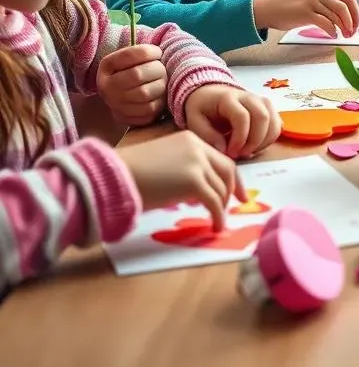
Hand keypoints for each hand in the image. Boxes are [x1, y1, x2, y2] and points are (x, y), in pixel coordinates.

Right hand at [97, 45, 167, 126]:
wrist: (124, 94)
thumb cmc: (135, 69)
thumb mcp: (133, 57)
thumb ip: (143, 52)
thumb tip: (159, 53)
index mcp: (107, 65)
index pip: (129, 55)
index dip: (149, 52)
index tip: (158, 52)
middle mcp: (106, 86)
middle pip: (137, 75)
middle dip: (157, 69)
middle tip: (162, 68)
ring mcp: (113, 105)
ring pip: (145, 93)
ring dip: (160, 85)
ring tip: (161, 81)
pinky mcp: (125, 118)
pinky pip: (149, 111)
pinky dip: (159, 102)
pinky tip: (158, 96)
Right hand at [118, 131, 245, 229]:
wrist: (113, 176)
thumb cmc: (130, 174)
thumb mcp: (163, 165)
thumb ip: (184, 172)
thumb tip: (197, 195)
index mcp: (190, 140)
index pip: (219, 158)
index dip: (229, 176)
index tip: (235, 190)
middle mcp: (197, 148)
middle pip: (227, 169)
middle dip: (235, 188)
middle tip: (238, 203)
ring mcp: (197, 163)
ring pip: (221, 188)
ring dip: (222, 206)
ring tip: (218, 220)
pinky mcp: (193, 181)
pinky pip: (214, 201)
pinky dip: (218, 215)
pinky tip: (216, 226)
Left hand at [184, 85, 280, 158]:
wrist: (210, 94)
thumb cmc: (202, 109)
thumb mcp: (195, 121)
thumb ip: (208, 135)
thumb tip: (224, 150)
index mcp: (229, 98)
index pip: (242, 117)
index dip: (240, 138)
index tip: (231, 153)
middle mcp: (249, 97)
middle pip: (262, 117)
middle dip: (254, 141)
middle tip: (240, 154)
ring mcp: (261, 101)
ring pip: (273, 121)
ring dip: (263, 142)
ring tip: (247, 152)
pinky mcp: (267, 108)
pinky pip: (277, 124)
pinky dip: (270, 138)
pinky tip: (256, 146)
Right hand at [253, 0, 358, 35]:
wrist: (267, 7)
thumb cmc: (290, 5)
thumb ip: (327, 0)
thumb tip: (347, 16)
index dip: (355, 10)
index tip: (356, 23)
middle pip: (347, 3)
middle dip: (354, 19)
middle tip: (353, 32)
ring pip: (339, 13)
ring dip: (345, 27)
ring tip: (344, 36)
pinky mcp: (306, 12)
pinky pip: (327, 23)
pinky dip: (333, 31)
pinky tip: (332, 35)